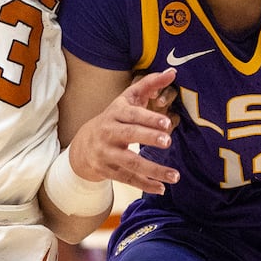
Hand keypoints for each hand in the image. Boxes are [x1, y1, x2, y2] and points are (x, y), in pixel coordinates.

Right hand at [69, 69, 179, 193]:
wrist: (84, 145)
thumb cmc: (115, 117)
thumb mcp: (128, 99)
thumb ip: (150, 85)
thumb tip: (173, 72)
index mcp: (116, 112)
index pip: (132, 115)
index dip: (148, 118)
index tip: (167, 123)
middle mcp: (109, 132)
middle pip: (129, 135)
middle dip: (148, 138)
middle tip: (168, 141)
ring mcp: (107, 153)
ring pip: (131, 162)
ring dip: (154, 170)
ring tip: (175, 176)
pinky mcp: (108, 170)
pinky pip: (127, 179)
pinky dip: (145, 184)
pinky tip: (161, 188)